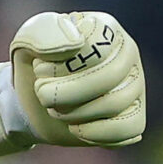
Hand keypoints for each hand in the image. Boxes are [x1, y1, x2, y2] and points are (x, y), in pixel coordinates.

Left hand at [8, 10, 144, 146]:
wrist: (32, 100)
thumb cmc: (35, 66)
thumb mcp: (27, 41)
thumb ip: (44, 31)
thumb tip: (76, 43)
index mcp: (107, 29)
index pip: (96, 47)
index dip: (61, 66)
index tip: (39, 69)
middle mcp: (127, 55)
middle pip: (108, 77)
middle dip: (64, 93)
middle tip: (42, 94)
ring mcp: (135, 86)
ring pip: (115, 104)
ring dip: (73, 112)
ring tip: (55, 108)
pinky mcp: (134, 116)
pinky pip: (128, 129)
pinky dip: (96, 134)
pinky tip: (76, 128)